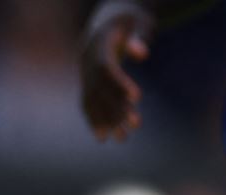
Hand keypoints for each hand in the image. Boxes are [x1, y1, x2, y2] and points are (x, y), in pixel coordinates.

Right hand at [80, 2, 153, 141]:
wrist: (101, 26)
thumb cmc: (125, 24)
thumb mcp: (134, 24)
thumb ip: (137, 37)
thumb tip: (142, 52)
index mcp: (98, 45)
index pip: (107, 69)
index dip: (120, 84)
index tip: (137, 99)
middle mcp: (87, 62)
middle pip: (100, 88)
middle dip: (116, 108)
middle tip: (135, 126)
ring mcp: (84, 74)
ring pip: (93, 100)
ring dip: (106, 120)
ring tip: (121, 139)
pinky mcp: (85, 83)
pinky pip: (86, 103)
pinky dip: (94, 120)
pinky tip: (102, 137)